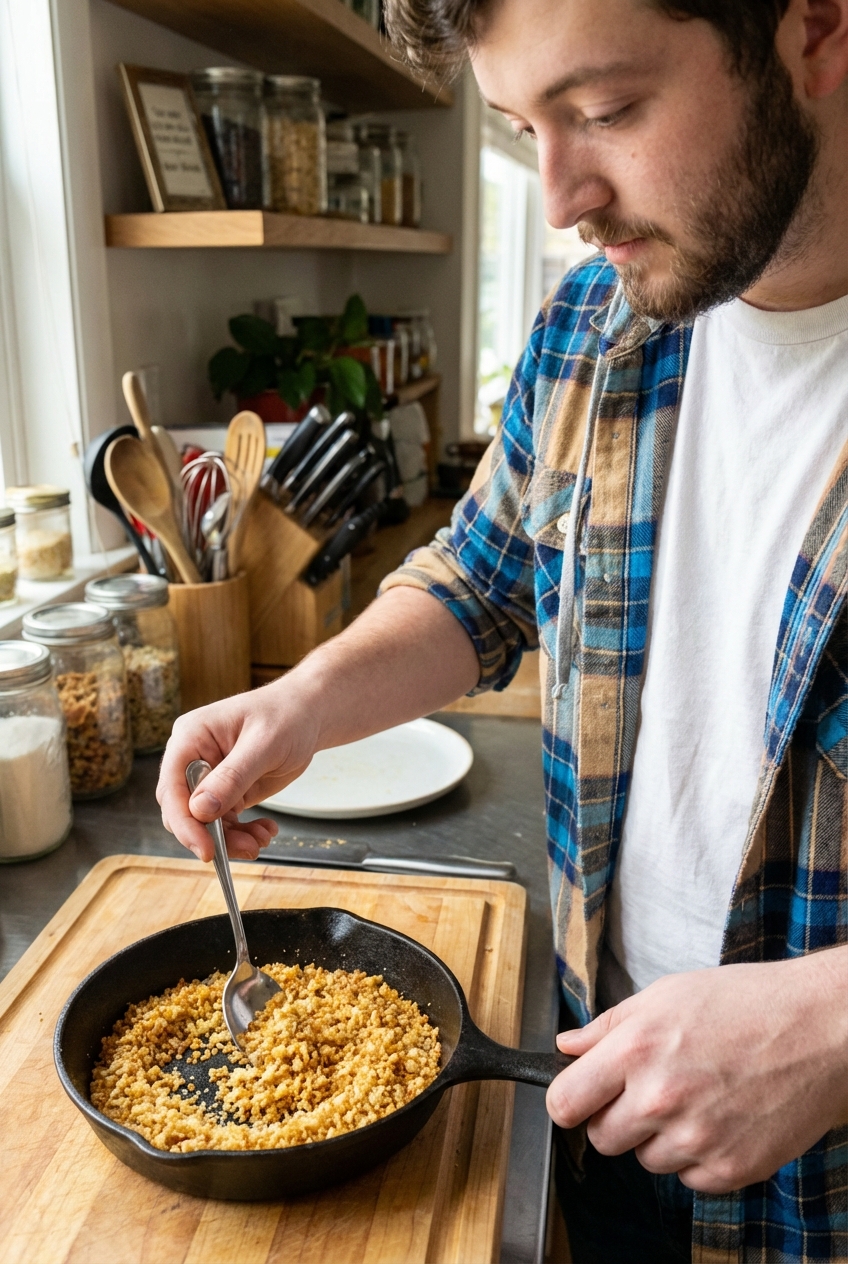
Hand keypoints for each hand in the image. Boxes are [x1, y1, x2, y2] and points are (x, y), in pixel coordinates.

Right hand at [156, 676, 319, 861]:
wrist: (307, 714)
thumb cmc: (286, 715)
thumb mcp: (264, 744)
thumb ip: (232, 776)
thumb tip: (200, 809)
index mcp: (190, 737)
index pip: (172, 787)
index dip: (185, 822)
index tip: (206, 849)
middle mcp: (193, 758)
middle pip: (183, 810)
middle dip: (212, 835)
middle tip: (246, 848)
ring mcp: (209, 777)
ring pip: (205, 823)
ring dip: (231, 839)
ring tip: (261, 840)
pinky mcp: (226, 792)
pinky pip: (224, 822)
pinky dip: (242, 833)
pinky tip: (265, 830)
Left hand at [546, 948, 847, 1192]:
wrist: (819, 1028)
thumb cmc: (746, 1003)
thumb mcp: (665, 994)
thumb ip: (608, 1026)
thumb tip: (568, 1047)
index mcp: (636, 1049)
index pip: (565, 1103)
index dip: (569, 1100)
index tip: (579, 1097)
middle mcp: (660, 1098)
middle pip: (602, 1138)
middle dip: (616, 1117)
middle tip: (648, 1089)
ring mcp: (697, 1139)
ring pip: (645, 1160)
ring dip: (659, 1137)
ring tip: (695, 1096)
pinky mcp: (731, 1168)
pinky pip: (689, 1178)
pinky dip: (698, 1157)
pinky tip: (720, 1118)